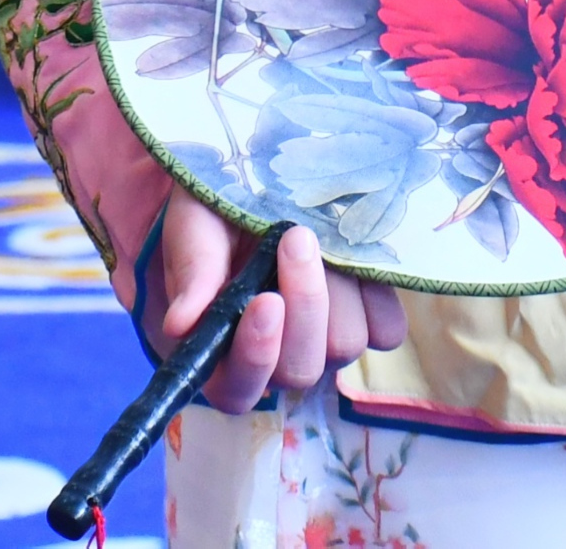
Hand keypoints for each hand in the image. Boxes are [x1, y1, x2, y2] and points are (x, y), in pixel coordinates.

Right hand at [146, 197, 405, 412]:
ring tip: (317, 234)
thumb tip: (179, 325)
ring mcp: (325, 344)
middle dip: (303, 306)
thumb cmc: (217, 209)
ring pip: (344, 348)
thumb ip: (193, 272)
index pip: (238, 390)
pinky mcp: (370, 322)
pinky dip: (374, 296)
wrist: (264, 175)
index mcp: (222, 355)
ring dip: (336, 292)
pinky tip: (350, 255)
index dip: (254, 354)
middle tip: (294, 238)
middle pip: (301, 369)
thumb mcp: (196, 227)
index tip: (264, 300)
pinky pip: (386, 332)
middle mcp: (277, 360)